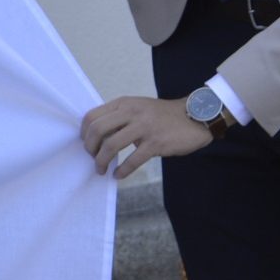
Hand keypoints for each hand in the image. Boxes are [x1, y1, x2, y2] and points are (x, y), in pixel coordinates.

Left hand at [80, 96, 213, 179]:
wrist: (195, 116)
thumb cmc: (162, 115)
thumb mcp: (137, 108)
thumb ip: (118, 117)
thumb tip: (96, 136)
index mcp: (123, 104)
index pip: (92, 116)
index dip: (84, 133)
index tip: (86, 144)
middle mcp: (131, 112)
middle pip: (97, 130)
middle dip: (90, 148)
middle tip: (92, 158)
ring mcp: (144, 127)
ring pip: (111, 145)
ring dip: (102, 161)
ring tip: (101, 169)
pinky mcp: (156, 143)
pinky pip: (132, 160)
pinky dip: (122, 170)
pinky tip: (118, 175)